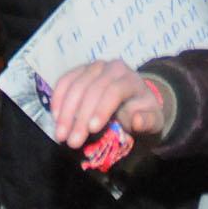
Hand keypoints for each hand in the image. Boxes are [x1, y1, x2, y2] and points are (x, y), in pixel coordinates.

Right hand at [48, 60, 165, 144]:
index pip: (114, 90)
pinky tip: (55, 117)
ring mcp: (94, 66)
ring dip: (65, 111)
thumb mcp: (153, 120)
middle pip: (92, 89)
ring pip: (75, 85)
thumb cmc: (142, 112)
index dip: (102, 109)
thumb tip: (137, 120)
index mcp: (130, 79)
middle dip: (80, 117)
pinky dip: (58, 98)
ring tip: (60, 135)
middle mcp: (112, 67)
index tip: (92, 129)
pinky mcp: (80, 70)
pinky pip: (65, 80)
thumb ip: (147, 121)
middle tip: (72, 141)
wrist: (135, 99)